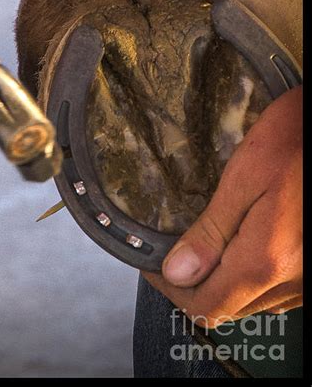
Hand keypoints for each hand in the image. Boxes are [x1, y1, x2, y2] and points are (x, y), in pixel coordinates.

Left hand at [143, 85, 301, 327]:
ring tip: (203, 245)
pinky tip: (240, 245)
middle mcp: (292, 282)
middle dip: (194, 285)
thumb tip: (176, 272)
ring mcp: (309, 280)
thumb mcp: (243, 178)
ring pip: (254, 302)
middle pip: (230, 307)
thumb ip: (211, 231)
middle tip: (172, 250)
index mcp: (265, 261)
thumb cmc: (292, 140)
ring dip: (223, 282)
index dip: (172, 290)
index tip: (153, 264)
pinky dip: (251, 277)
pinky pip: (277, 290)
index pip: (207, 306)